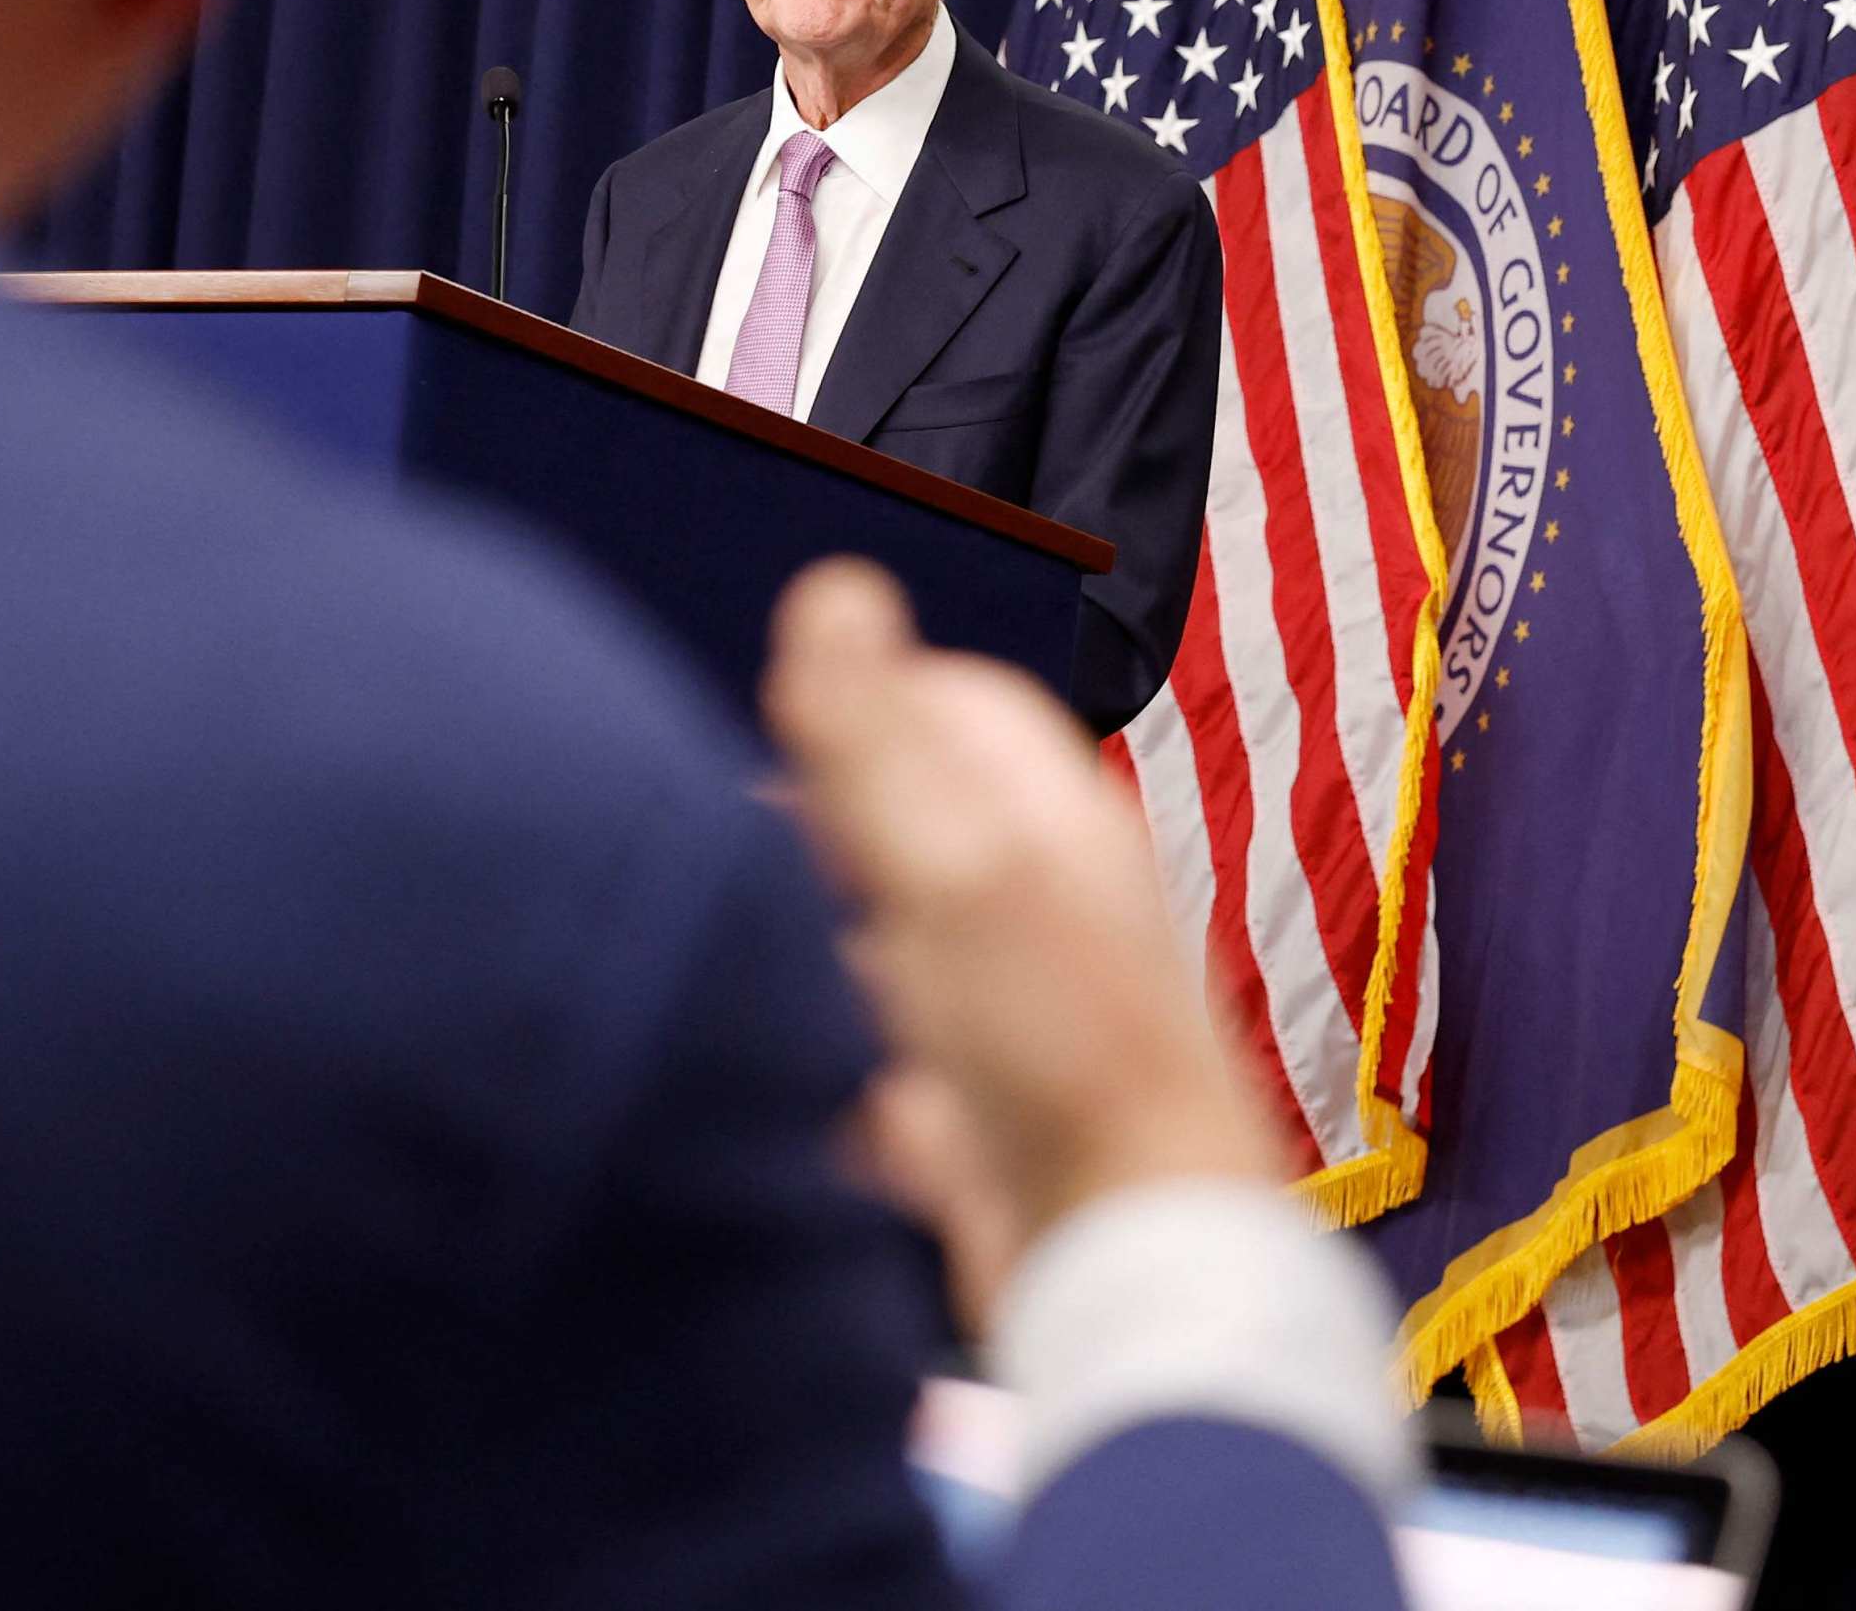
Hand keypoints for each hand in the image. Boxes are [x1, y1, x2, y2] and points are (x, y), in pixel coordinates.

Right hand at [764, 560, 1285, 1326]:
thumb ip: (878, 738)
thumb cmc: (1060, 1053)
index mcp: (1056, 825)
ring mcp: (1024, 1025)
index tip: (770, 721)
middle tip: (723, 843)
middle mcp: (1050, 914)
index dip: (866, 695)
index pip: (960, 707)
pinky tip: (806, 1101)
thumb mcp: (951, 867)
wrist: (1131, 1266)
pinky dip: (850, 1082)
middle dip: (824, 826)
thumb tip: (834, 588)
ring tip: (737, 963)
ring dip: (827, 954)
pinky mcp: (995, 1129)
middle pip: (922, 829)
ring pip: (903, 955)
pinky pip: (899, 1081)